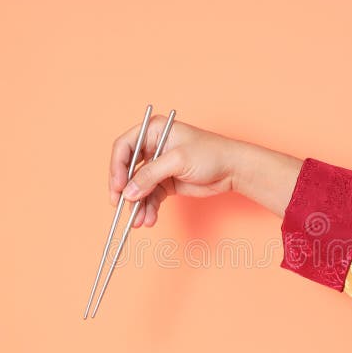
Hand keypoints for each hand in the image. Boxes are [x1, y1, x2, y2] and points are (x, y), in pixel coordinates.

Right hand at [109, 114, 302, 226]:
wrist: (234, 169)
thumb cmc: (211, 154)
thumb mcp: (177, 161)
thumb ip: (151, 175)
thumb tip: (129, 193)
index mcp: (153, 131)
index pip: (124, 147)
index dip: (117, 167)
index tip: (118, 187)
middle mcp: (153, 147)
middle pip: (128, 169)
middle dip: (125, 190)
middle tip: (121, 206)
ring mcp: (159, 166)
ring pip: (139, 187)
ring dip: (137, 205)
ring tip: (140, 221)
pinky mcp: (166, 183)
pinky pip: (151, 197)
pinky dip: (148, 209)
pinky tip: (149, 219)